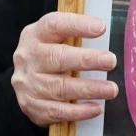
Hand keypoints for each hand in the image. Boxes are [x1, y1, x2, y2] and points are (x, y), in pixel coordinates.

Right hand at [10, 12, 117, 126]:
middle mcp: (28, 58)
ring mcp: (27, 83)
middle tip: (111, 61)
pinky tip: (96, 108)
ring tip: (111, 89)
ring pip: (59, 87)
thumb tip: (105, 30)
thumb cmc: (50, 53)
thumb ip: (75, 33)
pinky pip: (56, 110)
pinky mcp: (31, 106)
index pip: (54, 25)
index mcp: (35, 35)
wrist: (24, 80)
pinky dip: (77, 111)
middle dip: (86, 60)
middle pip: (57, 58)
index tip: (101, 28)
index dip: (77, 25)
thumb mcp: (56, 37)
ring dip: (88, 89)